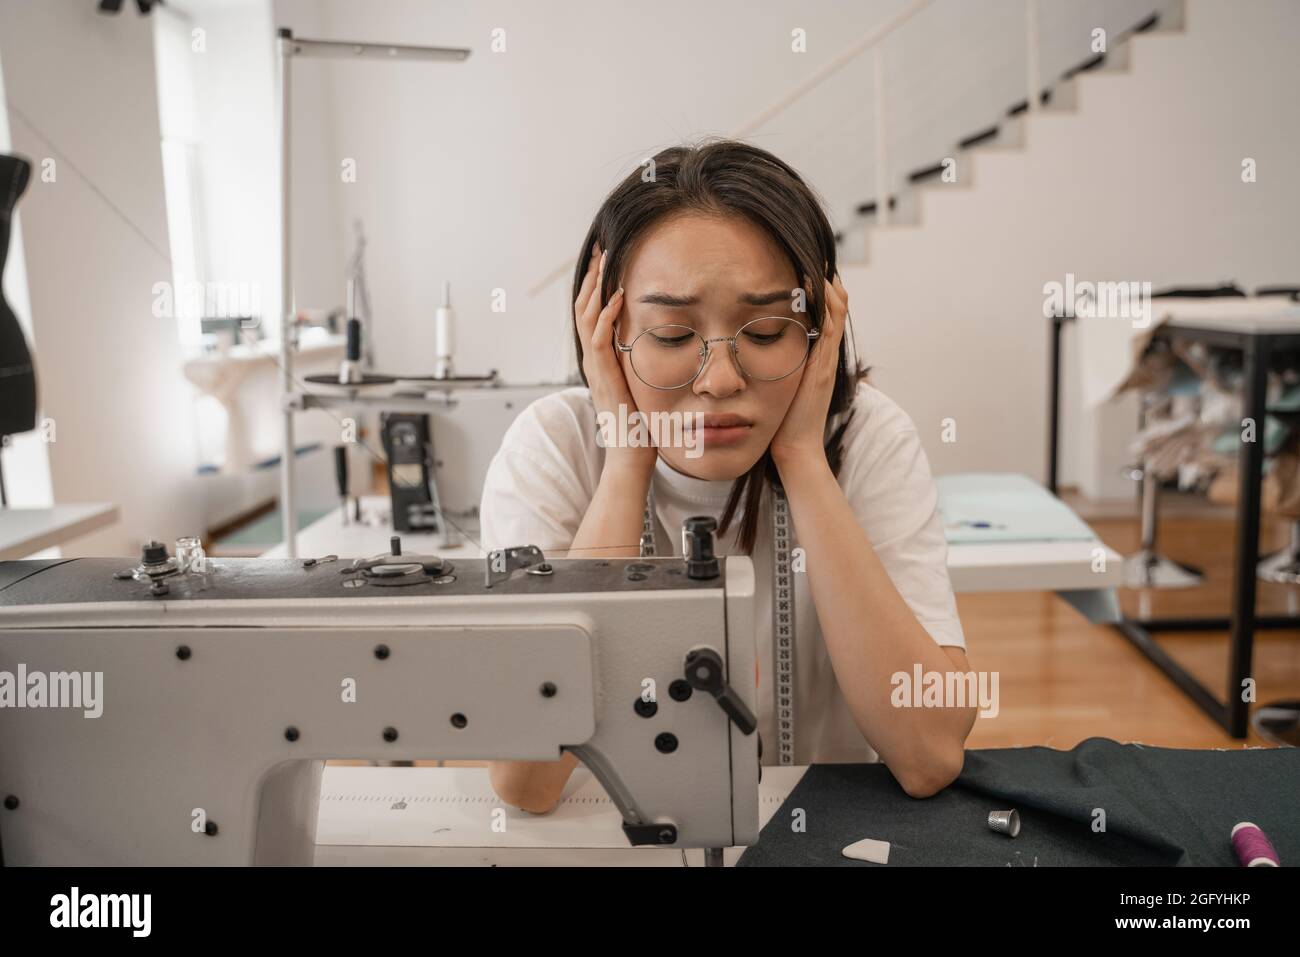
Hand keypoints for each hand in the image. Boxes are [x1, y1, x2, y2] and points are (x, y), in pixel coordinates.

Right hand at [574, 243, 657, 477]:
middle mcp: (592, 361)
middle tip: (601, 249)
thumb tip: (665, 344)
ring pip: (585, 318)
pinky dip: (606, 316)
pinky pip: (598, 340)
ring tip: (605, 262)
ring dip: (595, 288)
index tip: (606, 262)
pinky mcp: (604, 377)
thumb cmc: (642, 425)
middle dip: (591, 277)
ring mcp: (595, 369)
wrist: (632, 455)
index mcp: (600, 360)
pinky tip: (617, 296)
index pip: (591, 314)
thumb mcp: (642, 384)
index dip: (596, 287)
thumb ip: (644, 363)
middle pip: (582, 309)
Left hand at [769, 271, 848, 470]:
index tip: (804, 268)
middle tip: (815, 254)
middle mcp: (823, 356)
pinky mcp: (823, 366)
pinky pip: (831, 327)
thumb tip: (744, 356)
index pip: (821, 316)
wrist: (794, 450)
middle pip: (833, 308)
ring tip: (819, 260)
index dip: (817, 292)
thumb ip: (769, 370)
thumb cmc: (779, 424)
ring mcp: (826, 361)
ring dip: (829, 286)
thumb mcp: (775, 389)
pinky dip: (829, 303)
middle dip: (825, 281)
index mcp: (813, 359)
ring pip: (836, 312)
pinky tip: (820, 282)